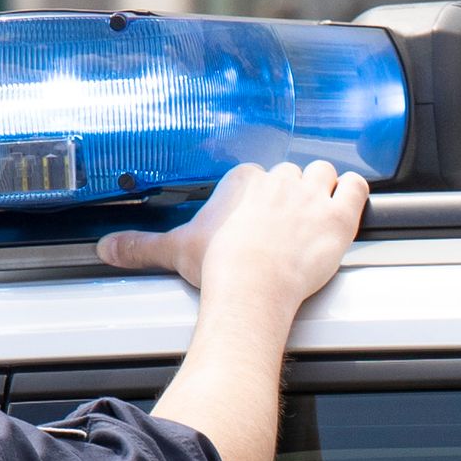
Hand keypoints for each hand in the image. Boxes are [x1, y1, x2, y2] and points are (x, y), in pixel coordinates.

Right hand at [95, 161, 366, 326]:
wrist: (252, 286)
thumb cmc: (218, 268)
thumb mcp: (175, 250)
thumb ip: (140, 245)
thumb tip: (104, 248)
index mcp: (243, 181)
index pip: (255, 175)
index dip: (259, 195)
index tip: (256, 215)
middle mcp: (278, 180)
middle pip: (291, 174)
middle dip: (291, 194)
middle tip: (287, 222)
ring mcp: (312, 195)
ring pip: (324, 174)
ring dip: (325, 188)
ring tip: (319, 210)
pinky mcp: (339, 215)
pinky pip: (356, 187)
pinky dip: (355, 193)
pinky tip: (349, 203)